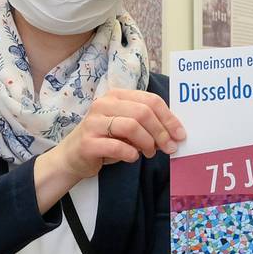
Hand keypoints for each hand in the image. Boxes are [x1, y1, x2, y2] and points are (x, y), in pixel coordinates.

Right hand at [51, 88, 185, 177]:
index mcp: (116, 96)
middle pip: (143, 112)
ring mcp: (94, 122)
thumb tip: (174, 134)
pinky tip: (132, 157)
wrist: (73, 156)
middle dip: (161, 132)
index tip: (180, 134)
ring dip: (147, 143)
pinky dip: (131, 154)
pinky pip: (117, 146)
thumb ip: (147, 125)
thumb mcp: (127, 127)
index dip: (169, 118)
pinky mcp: (88, 142)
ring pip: (131, 126)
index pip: (150, 100)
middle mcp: (104, 104)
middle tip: (169, 147)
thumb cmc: (104, 140)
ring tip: (150, 153)